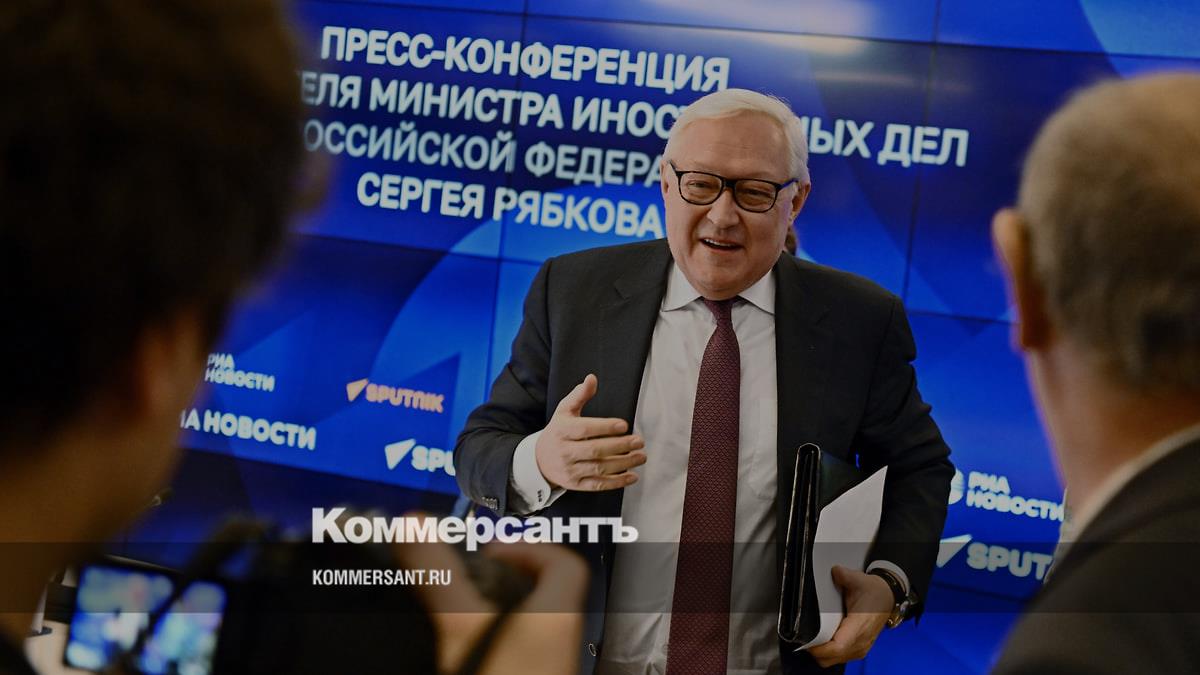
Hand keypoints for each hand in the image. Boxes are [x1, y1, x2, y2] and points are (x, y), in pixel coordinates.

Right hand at [395, 534, 587, 674]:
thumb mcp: (462, 628)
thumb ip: (439, 577)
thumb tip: (415, 524)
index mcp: (556, 615)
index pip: (564, 565)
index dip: (529, 550)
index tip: (490, 552)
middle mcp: (560, 642)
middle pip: (547, 595)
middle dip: (506, 582)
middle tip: (467, 581)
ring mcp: (549, 667)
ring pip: (533, 628)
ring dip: (498, 616)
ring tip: (458, 616)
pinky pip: (521, 654)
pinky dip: (497, 645)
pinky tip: (465, 652)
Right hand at [535, 373, 645, 490]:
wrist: (539, 461)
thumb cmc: (558, 432)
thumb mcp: (564, 411)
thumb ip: (579, 395)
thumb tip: (592, 378)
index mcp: (562, 431)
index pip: (584, 429)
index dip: (605, 427)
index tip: (624, 425)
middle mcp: (564, 452)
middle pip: (595, 450)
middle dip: (620, 446)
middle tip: (639, 441)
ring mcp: (570, 470)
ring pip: (599, 468)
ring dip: (623, 463)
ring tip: (640, 456)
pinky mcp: (576, 485)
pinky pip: (598, 485)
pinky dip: (617, 482)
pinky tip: (632, 476)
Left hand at [807, 566, 892, 666]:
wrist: (887, 597)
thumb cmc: (875, 592)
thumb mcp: (860, 580)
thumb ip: (845, 575)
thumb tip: (834, 571)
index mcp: (859, 626)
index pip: (837, 647)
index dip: (819, 647)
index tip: (807, 639)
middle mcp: (860, 642)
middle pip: (831, 658)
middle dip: (815, 650)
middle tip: (805, 635)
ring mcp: (860, 648)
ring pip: (833, 660)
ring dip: (821, 652)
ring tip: (814, 636)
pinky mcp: (858, 649)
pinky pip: (838, 657)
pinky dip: (828, 652)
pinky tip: (825, 638)